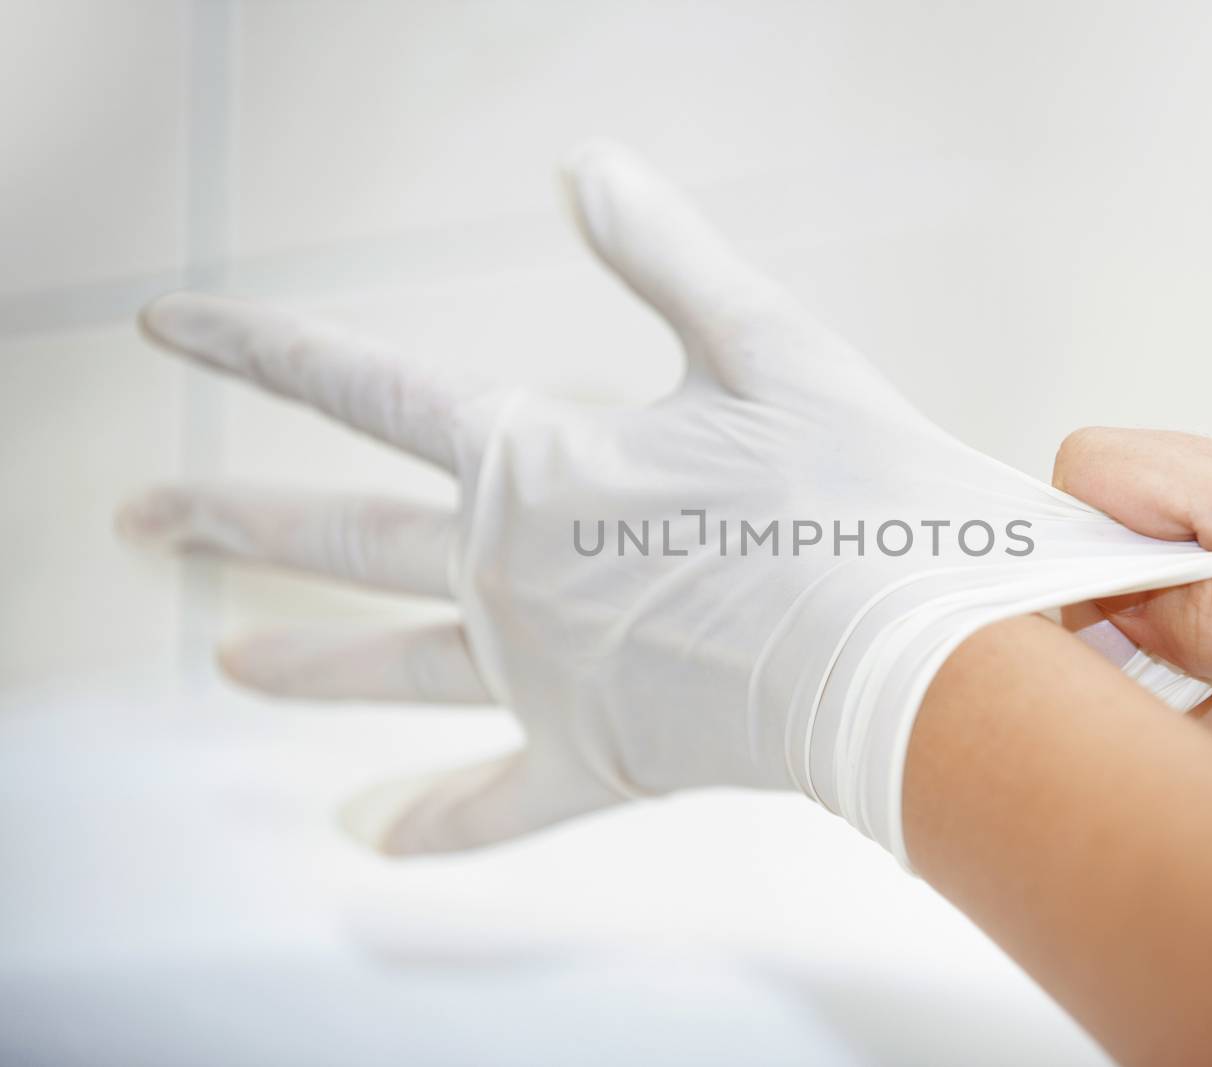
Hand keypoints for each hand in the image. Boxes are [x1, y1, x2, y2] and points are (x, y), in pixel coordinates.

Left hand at [118, 142, 1211, 859]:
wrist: (912, 654)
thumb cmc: (852, 493)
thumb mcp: (765, 344)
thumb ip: (662, 256)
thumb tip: (584, 166)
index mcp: (536, 462)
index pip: (362, 390)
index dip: (258, 350)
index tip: (167, 330)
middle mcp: (509, 571)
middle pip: (340, 542)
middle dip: (230, 525)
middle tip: (138, 524)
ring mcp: (544, 675)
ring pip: (394, 668)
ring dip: (304, 663)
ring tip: (225, 664)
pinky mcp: (600, 756)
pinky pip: (498, 802)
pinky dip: (437, 821)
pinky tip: (368, 836)